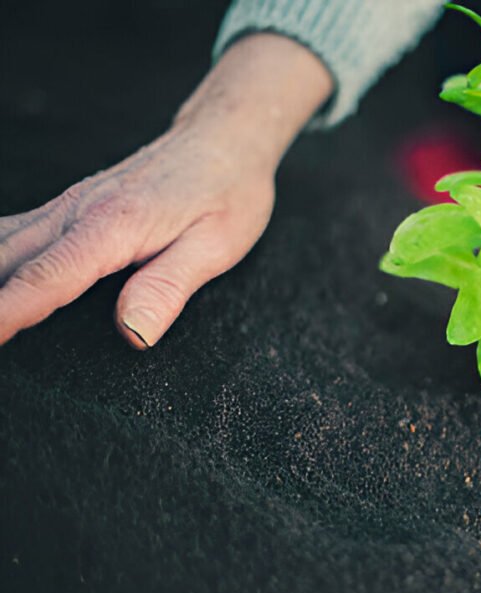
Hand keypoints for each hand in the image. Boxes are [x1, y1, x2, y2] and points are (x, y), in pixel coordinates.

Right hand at [0, 34, 331, 347]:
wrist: (223, 140)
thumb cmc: (227, 191)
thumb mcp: (215, 246)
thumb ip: (167, 288)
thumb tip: (134, 333)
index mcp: (111, 225)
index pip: (45, 279)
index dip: (7, 313)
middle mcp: (76, 212)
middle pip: (4, 261)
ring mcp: (66, 208)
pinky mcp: (67, 210)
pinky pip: (9, 234)